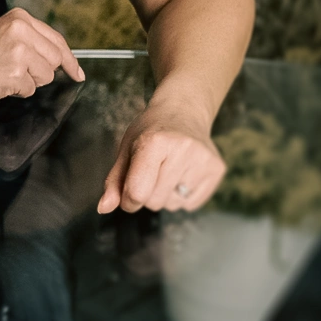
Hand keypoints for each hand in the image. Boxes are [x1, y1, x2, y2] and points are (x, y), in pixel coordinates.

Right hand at [0, 8, 84, 106]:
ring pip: (45, 76)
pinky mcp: (15, 73)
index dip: (69, 59)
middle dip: (41, 71)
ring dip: (27, 82)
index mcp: (19, 18)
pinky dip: (15, 92)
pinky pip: (29, 90)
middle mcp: (22, 31)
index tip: (76, 71)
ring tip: (1, 74)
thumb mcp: (0, 36)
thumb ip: (28, 41)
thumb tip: (59, 60)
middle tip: (16, 73)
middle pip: (55, 59)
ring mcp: (20, 52)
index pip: (56, 39)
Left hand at [97, 97, 225, 213]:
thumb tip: (103, 208)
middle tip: (151, 172)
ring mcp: (204, 160)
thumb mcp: (126, 149)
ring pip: (173, 205)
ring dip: (165, 196)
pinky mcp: (217, 169)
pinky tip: (182, 175)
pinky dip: (182, 197)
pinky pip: (192, 205)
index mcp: (155, 142)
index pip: (138, 191)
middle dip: (146, 194)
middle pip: (155, 201)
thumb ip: (115, 180)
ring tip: (167, 171)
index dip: (128, 199)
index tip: (127, 192)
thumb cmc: (150, 132)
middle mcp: (183, 149)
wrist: (183, 112)